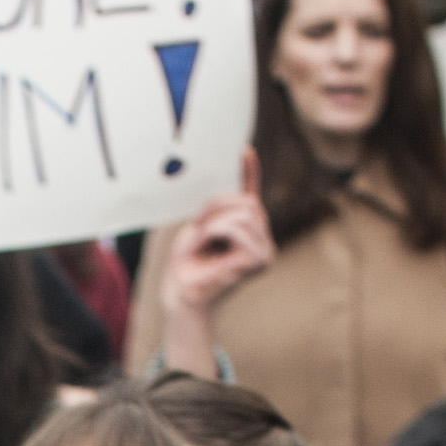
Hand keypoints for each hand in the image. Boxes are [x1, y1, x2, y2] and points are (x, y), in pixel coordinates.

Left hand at [147, 155, 274, 374]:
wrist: (181, 294)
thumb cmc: (188, 264)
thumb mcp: (201, 227)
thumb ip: (219, 209)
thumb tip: (238, 192)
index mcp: (249, 232)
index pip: (251, 196)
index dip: (249, 173)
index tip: (245, 151)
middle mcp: (262, 240)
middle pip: (247, 202)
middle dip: (217, 208)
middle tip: (199, 228)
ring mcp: (265, 251)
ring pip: (244, 212)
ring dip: (215, 222)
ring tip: (203, 240)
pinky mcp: (259, 259)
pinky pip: (239, 227)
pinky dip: (219, 228)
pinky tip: (215, 237)